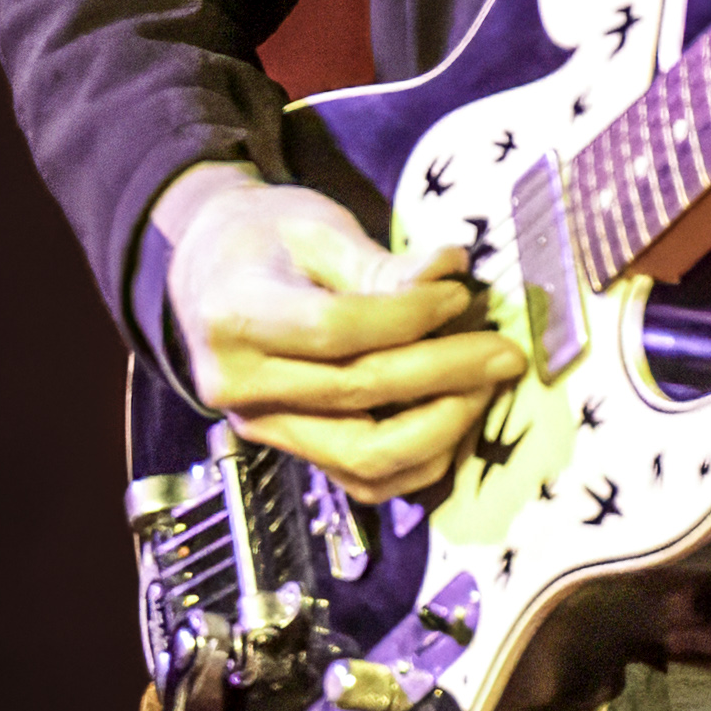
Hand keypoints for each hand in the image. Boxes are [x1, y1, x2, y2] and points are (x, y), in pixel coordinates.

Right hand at [158, 163, 526, 497]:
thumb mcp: (315, 229)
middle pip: (356, 394)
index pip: (335, 329)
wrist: (207, 276)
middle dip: (445, 373)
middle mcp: (237, 385)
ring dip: (440, 428)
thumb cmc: (263, 240)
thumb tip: (450, 274)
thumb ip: (380, 263)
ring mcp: (260, 428)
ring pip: (362, 456)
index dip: (409, 317)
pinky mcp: (287, 452)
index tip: (459, 294)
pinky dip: (419, 462)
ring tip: (483, 386)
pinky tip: (456, 420)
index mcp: (235, 315)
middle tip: (502, 350)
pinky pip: (362, 482)